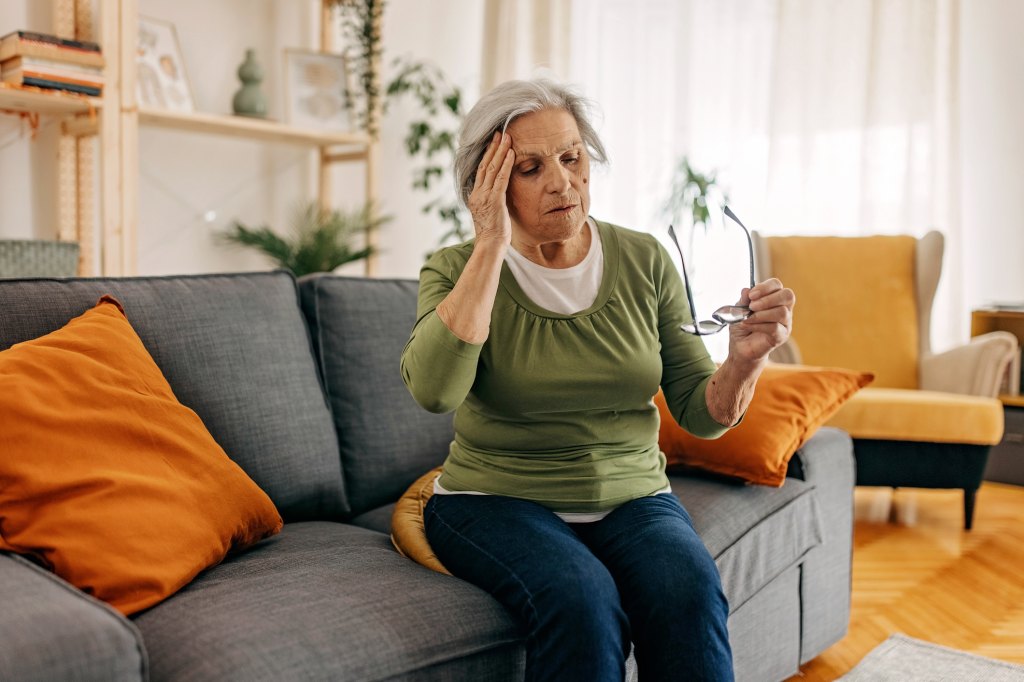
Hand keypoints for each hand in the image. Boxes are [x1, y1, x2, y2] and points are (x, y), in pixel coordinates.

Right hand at [467, 131, 514, 246]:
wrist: (489, 246)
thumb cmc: (493, 234)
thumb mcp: (490, 214)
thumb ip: (493, 201)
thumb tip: (500, 194)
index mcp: (475, 196)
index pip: (480, 171)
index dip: (487, 155)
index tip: (493, 143)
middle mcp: (478, 193)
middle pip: (484, 165)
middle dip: (493, 148)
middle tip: (499, 133)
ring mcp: (484, 196)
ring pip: (491, 168)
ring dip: (500, 151)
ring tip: (507, 137)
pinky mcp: (494, 200)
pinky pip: (501, 178)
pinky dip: (506, 164)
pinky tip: (512, 153)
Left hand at [727, 278, 794, 364]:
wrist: (741, 346)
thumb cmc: (743, 325)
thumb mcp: (739, 309)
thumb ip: (744, 300)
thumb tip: (746, 290)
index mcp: (774, 297)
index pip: (776, 285)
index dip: (765, 287)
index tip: (751, 295)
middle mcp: (784, 308)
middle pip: (787, 295)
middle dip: (767, 299)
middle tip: (752, 307)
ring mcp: (785, 322)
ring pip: (782, 312)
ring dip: (761, 314)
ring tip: (747, 318)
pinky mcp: (782, 335)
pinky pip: (775, 327)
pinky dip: (758, 326)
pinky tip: (748, 326)